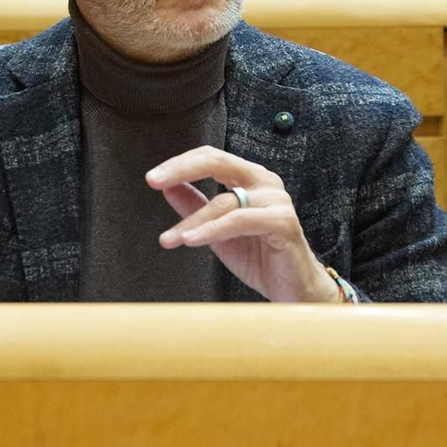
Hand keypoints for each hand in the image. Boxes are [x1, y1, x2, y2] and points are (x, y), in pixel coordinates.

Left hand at [147, 145, 339, 302]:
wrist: (293, 289)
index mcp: (250, 178)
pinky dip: (212, 230)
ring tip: (170, 237)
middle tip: (153, 180)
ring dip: (192, 220)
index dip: (180, 163)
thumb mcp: (217, 231)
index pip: (212, 157)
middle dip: (182, 169)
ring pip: (224, 201)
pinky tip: (191, 239)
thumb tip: (168, 186)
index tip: (153, 177)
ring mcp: (276, 200)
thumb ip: (195, 206)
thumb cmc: (261, 257)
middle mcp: (264, 182)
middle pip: (218, 162)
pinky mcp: (283, 222)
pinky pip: (240, 222)